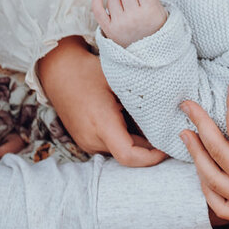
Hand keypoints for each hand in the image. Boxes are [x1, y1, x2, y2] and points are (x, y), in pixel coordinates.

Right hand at [34, 37, 167, 167]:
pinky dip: (126, 138)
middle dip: (150, 148)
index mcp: (102, 122)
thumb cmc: (91, 71)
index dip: (152, 157)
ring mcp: (87, 142)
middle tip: (169, 131)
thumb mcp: (120, 80)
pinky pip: (111, 146)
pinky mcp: (85, 141)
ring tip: (150, 121)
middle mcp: (92, 138)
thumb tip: (169, 115)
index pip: (129, 155)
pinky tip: (132, 120)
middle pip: (129, 155)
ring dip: (138, 143)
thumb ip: (142, 100)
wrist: (59, 72)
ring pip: (121, 151)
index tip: (167, 146)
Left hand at [91, 0, 166, 46]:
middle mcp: (134, 17)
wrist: (149, 55)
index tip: (146, 0)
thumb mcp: (162, 13)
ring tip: (128, 15)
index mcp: (150, 12)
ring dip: (120, 3)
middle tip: (137, 8)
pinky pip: (98, 9)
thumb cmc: (156, 29)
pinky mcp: (109, 29)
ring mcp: (120, 24)